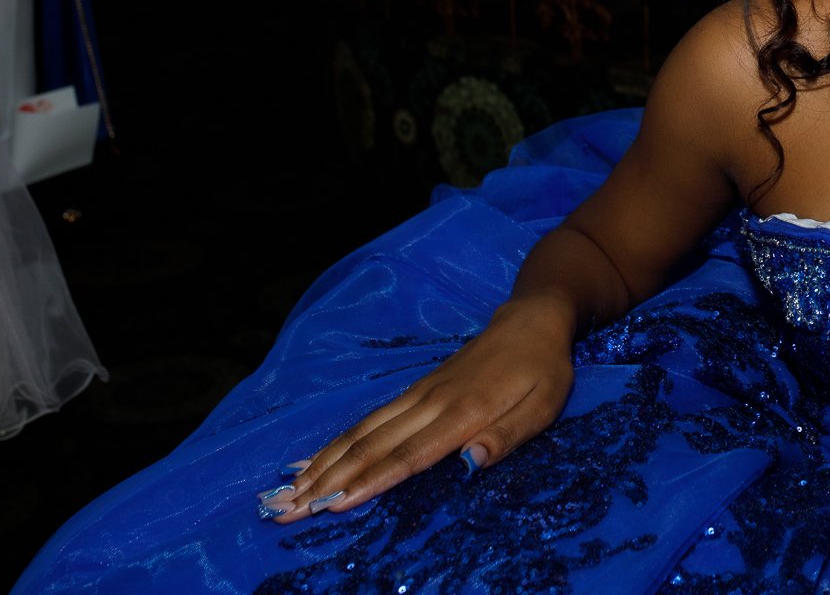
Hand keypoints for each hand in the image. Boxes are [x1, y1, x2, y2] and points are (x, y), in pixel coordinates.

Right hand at [261, 296, 575, 521]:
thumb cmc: (542, 370)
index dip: (371, 481)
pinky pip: (369, 419)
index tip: (335, 505)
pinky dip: (336, 443)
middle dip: (328, 480)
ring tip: (288, 493)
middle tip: (287, 509)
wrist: (530, 319)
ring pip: (362, 432)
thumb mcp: (542, 405)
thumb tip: (470, 462)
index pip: (410, 454)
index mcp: (464, 411)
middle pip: (372, 445)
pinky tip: (311, 461)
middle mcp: (431, 402)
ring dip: (322, 464)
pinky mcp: (414, 390)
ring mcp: (418, 394)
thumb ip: (508, 436)